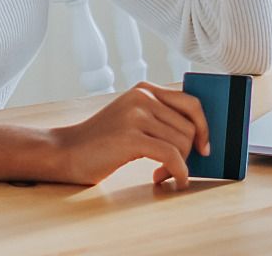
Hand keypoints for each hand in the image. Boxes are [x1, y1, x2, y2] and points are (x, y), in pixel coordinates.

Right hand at [46, 82, 210, 188]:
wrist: (66, 151)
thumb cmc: (101, 141)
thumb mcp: (131, 117)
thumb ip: (157, 118)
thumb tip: (195, 136)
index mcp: (145, 89)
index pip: (190, 101)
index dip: (203, 125)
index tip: (205, 145)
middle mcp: (143, 97)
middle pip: (189, 126)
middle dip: (188, 152)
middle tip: (175, 169)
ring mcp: (137, 115)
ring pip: (182, 142)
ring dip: (179, 165)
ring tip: (163, 175)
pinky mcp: (131, 137)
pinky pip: (171, 155)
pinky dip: (179, 172)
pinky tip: (172, 181)